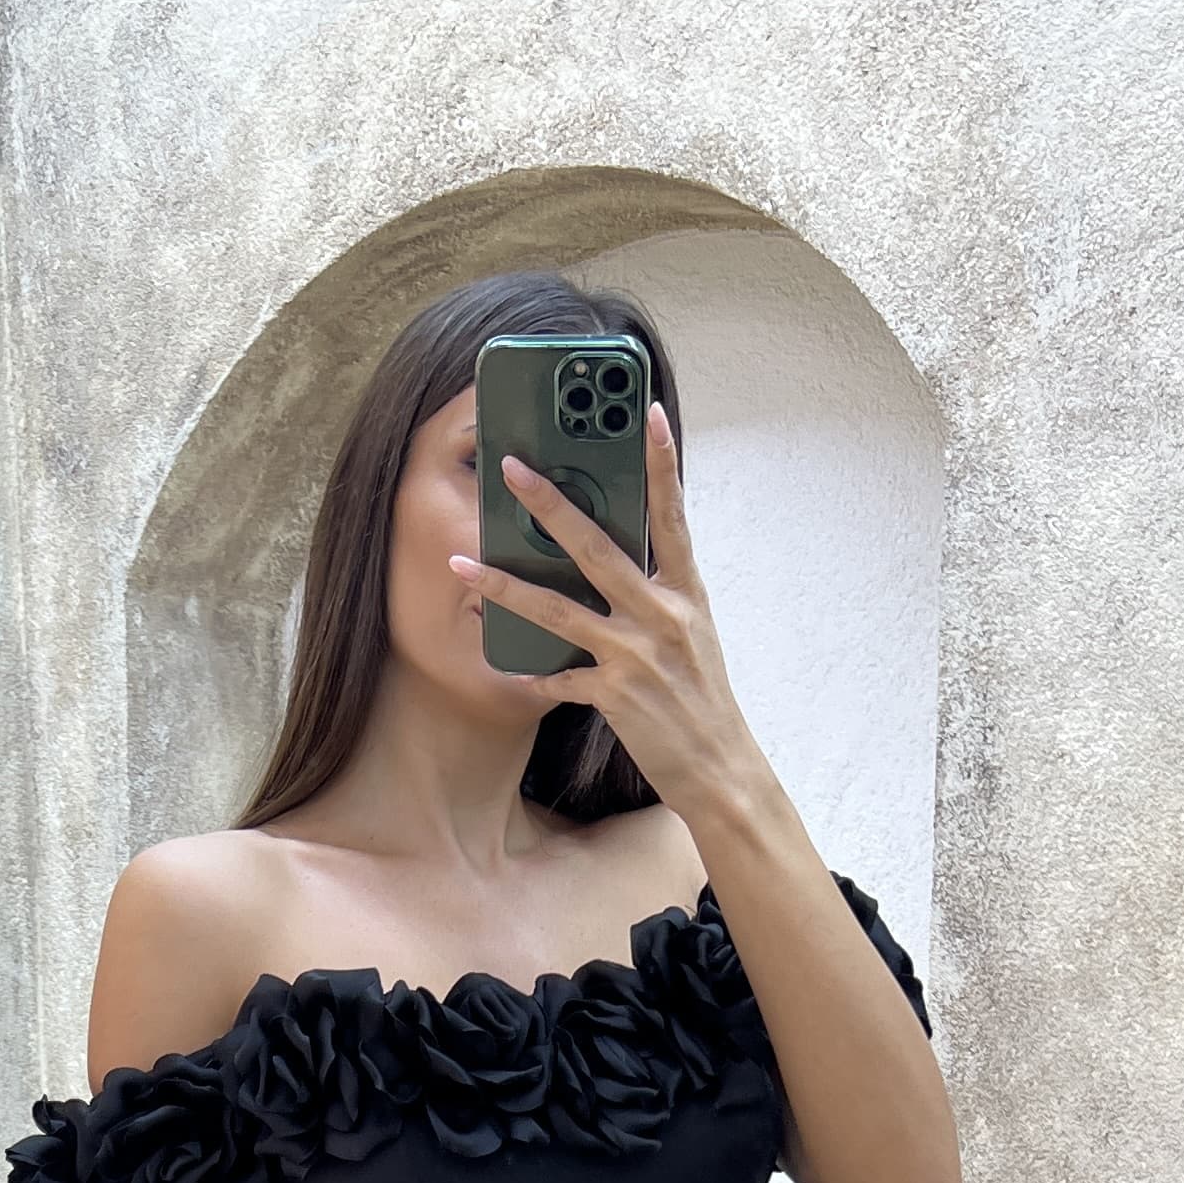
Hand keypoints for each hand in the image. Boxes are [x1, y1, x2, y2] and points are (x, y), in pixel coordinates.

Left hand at [452, 402, 761, 816]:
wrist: (721, 769)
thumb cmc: (703, 700)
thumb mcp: (692, 634)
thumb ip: (658, 594)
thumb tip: (619, 560)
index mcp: (686, 593)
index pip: (673, 514)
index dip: (662, 462)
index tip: (647, 413)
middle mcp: (662, 615)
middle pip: (596, 547)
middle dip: (549, 505)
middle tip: (513, 469)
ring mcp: (636, 655)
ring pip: (557, 609)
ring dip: (504, 586)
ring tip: (463, 565)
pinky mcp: (615, 695)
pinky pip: (560, 679)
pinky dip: (534, 675)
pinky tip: (509, 667)